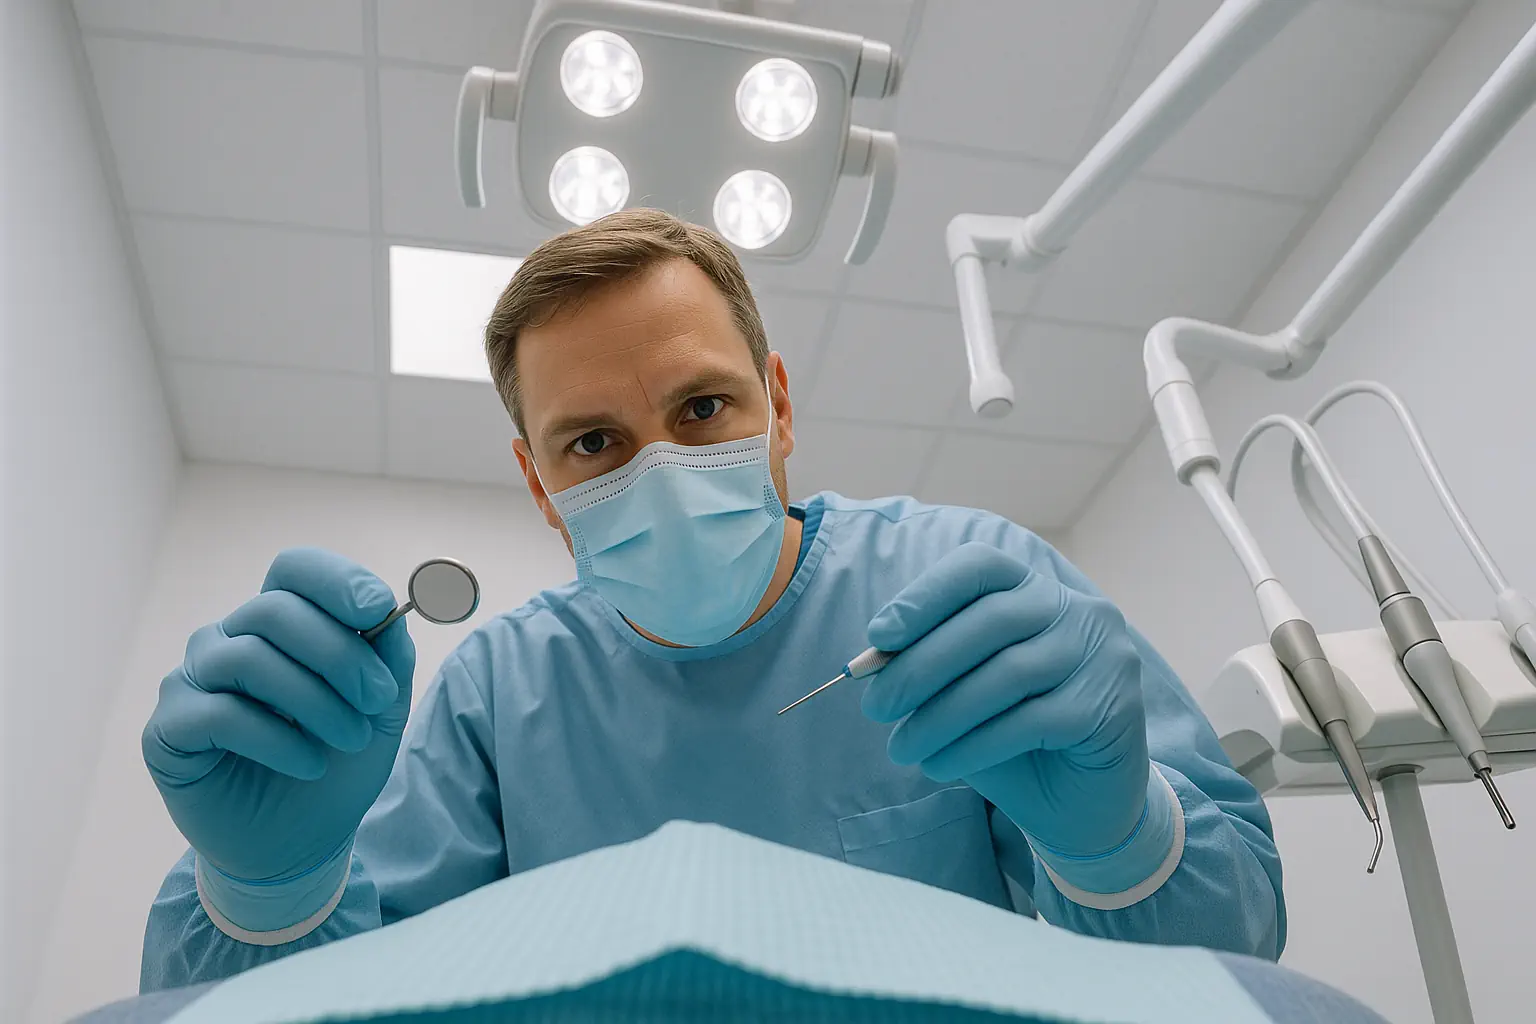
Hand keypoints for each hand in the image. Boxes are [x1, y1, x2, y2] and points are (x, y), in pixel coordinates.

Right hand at [143, 548, 414, 917]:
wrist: (300, 843)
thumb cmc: (338, 764)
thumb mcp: (381, 708)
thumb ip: (388, 655)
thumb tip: (393, 609)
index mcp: (281, 623)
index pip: (294, 569)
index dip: (336, 581)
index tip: (378, 609)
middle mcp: (229, 639)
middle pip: (275, 609)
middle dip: (340, 654)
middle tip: (377, 700)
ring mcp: (192, 680)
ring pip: (248, 657)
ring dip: (314, 700)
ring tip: (348, 739)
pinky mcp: (168, 728)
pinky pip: (220, 713)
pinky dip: (276, 739)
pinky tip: (306, 764)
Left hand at [862, 542, 1149, 860]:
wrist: (1080, 805)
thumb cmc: (1012, 737)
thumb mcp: (963, 692)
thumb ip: (930, 667)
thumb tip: (873, 663)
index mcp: (1038, 591)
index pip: (980, 568)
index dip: (925, 596)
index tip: (879, 637)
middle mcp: (1079, 613)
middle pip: (990, 620)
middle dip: (921, 665)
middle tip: (875, 707)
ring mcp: (1102, 657)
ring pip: (1007, 674)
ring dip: (940, 715)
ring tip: (901, 748)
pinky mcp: (1109, 709)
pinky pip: (1028, 722)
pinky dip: (972, 745)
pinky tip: (939, 765)